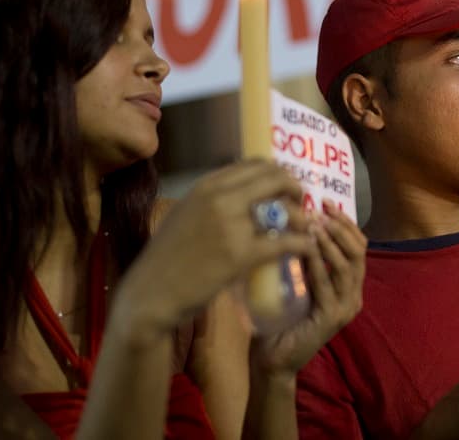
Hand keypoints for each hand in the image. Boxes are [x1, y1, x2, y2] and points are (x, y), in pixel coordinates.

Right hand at [115, 160, 313, 340]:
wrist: (150, 293)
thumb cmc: (167, 258)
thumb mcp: (186, 214)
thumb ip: (213, 200)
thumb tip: (245, 192)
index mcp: (206, 186)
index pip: (254, 164)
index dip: (277, 172)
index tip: (285, 185)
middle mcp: (218, 198)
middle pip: (273, 178)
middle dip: (294, 187)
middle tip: (301, 201)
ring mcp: (230, 225)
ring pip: (283, 209)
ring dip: (302, 217)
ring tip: (307, 227)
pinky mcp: (239, 255)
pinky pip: (283, 243)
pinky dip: (302, 244)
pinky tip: (308, 248)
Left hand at [255, 200, 366, 375]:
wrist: (273, 359)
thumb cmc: (281, 317)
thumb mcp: (296, 279)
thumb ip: (302, 256)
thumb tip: (295, 219)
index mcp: (349, 284)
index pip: (358, 245)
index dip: (345, 222)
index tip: (327, 202)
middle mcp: (353, 294)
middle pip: (358, 251)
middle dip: (340, 226)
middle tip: (321, 209)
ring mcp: (345, 307)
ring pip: (346, 265)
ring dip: (329, 241)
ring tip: (313, 224)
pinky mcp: (332, 318)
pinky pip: (327, 283)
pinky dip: (317, 263)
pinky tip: (305, 248)